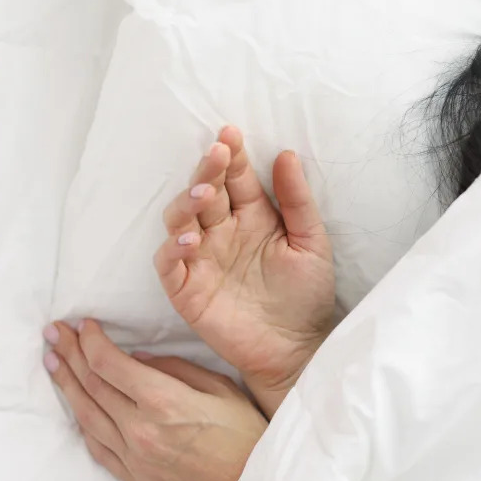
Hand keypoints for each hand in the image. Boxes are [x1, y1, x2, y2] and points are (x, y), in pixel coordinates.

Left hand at [43, 319, 266, 480]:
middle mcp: (140, 429)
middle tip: (54, 333)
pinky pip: (96, 445)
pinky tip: (75, 406)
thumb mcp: (221, 388)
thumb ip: (177, 369)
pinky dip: (82, 422)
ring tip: (52, 362)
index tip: (84, 325)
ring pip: (86, 415)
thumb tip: (139, 359)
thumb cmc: (243, 434)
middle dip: (70, 354)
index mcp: (163, 401)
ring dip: (66, 385)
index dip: (91, 342)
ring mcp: (132, 455)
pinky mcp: (133, 475)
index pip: (110, 365)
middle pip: (92, 385)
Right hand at [154, 126, 334, 415]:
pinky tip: (191, 239)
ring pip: (180, 220)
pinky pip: (170, 264)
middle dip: (207, 170)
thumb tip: (287, 153)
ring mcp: (202, 259)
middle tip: (216, 154)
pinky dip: (173, 249)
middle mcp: (222, 232)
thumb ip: (297, 200)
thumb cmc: (306, 293)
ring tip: (205, 194)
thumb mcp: (311, 241)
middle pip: (205, 192)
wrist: (299, 346)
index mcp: (252, 216)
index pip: (236, 178)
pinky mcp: (187, 289)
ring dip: (187, 203)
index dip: (231, 156)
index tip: (231, 134)